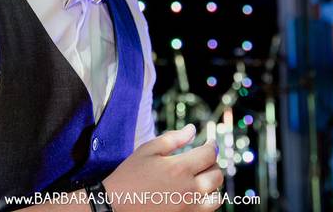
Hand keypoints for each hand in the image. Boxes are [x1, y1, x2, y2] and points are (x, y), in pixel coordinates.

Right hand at [103, 124, 222, 210]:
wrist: (115, 204)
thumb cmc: (129, 175)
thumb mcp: (148, 150)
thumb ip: (173, 139)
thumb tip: (192, 130)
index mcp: (180, 168)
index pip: (209, 155)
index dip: (211, 146)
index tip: (209, 144)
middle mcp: (189, 190)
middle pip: (217, 176)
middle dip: (213, 165)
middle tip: (204, 160)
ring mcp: (188, 208)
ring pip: (216, 198)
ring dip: (212, 186)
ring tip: (201, 180)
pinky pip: (206, 211)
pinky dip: (205, 202)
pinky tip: (193, 195)